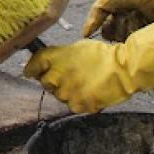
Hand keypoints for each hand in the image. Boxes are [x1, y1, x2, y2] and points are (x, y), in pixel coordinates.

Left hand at [24, 14, 153, 112]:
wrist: (123, 69)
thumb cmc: (102, 55)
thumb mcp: (77, 48)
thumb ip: (58, 56)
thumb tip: (44, 63)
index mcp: (55, 58)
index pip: (34, 64)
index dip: (32, 68)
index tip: (31, 71)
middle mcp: (57, 75)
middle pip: (45, 82)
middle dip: (54, 81)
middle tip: (69, 77)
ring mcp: (67, 92)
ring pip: (59, 95)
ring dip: (67, 91)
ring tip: (84, 83)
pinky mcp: (78, 105)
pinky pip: (72, 105)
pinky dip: (79, 101)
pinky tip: (90, 91)